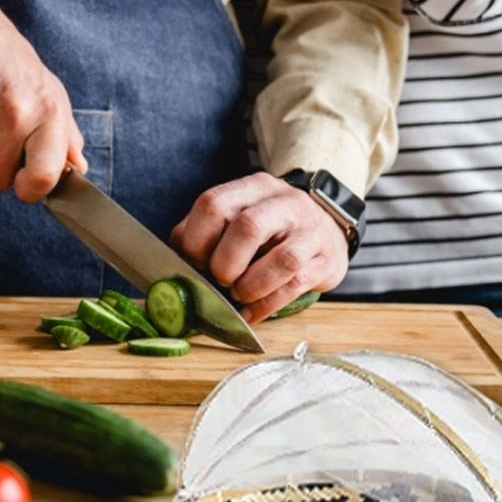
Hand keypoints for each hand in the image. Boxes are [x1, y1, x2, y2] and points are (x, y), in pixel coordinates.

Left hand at [170, 172, 350, 322]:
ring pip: (282, 260)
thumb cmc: (270, 230)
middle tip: (220, 279)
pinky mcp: (325, 261)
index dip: (197, 239)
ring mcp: (309, 231)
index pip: (214, 204)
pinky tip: (251, 313)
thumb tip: (175, 261)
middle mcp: (284, 203)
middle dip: (226, 263)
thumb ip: (203, 232)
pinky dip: (266, 306)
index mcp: (252, 188)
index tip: (195, 260)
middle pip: (248, 227)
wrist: (326, 229)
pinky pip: (295, 286)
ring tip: (239, 295)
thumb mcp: (237, 216)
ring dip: (250, 287)